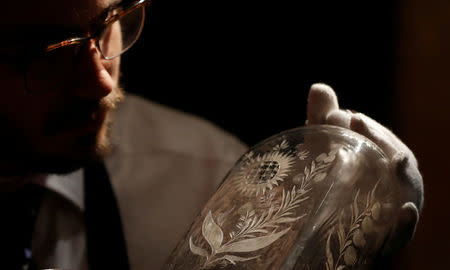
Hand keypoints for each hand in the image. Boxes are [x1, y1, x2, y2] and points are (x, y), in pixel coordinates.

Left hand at [306, 83, 423, 255]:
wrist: (335, 235)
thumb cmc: (337, 182)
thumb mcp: (327, 151)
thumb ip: (324, 121)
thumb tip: (318, 87)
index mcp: (386, 161)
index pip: (383, 141)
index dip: (367, 128)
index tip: (348, 117)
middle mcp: (396, 184)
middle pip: (397, 162)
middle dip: (380, 142)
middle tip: (355, 123)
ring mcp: (395, 211)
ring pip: (406, 193)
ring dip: (403, 176)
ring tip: (397, 159)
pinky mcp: (389, 240)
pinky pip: (402, 234)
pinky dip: (406, 223)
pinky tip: (405, 210)